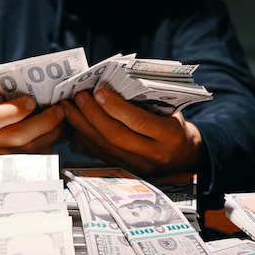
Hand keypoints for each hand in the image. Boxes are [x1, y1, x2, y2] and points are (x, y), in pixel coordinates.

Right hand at [0, 95, 65, 161]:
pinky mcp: (10, 170)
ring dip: (51, 133)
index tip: (31, 101)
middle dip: (42, 121)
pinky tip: (54, 132)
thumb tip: (32, 89)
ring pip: (30, 150)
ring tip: (60, 119)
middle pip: (16, 136)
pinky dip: (49, 144)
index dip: (13, 111)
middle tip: (58, 109)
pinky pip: (35, 158)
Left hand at [60, 88, 203, 174]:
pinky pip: (101, 154)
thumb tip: (112, 85)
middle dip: (93, 115)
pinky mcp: (126, 170)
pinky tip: (75, 124)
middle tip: (79, 97)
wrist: (184, 156)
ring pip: (105, 147)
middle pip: (117, 136)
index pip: (139, 122)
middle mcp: (153, 154)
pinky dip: (86, 138)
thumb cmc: (174, 124)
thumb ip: (146, 103)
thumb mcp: (171, 111)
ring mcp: (138, 166)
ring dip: (83, 126)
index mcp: (170, 136)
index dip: (117, 107)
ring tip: (69, 108)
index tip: (99, 91)